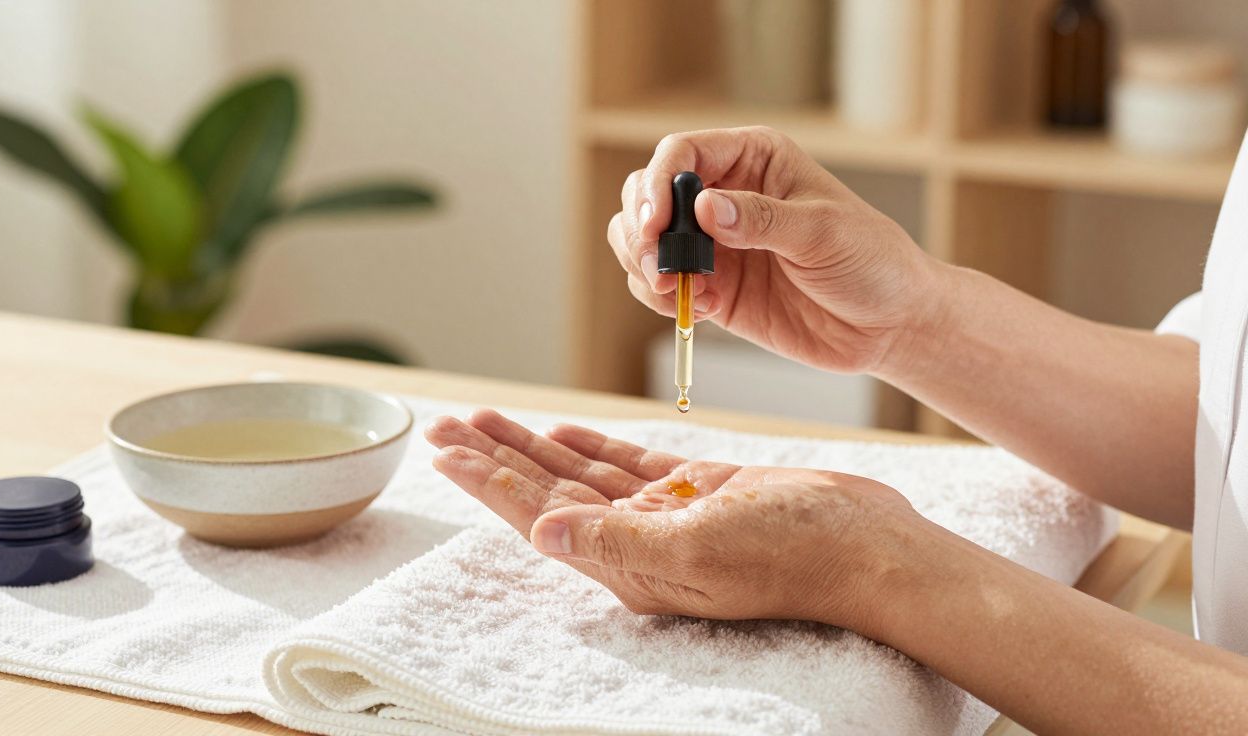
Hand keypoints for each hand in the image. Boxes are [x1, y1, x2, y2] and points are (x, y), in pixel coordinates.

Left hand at [425, 409, 924, 629]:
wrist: (871, 546)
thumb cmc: (798, 554)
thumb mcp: (701, 550)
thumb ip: (619, 542)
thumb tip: (542, 532)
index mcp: (631, 565)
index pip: (541, 516)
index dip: (491, 483)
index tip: (448, 451)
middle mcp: (640, 543)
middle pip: (548, 491)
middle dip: (494, 457)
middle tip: (445, 425)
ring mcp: (669, 516)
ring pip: (582, 474)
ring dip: (531, 446)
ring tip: (484, 421)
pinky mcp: (699, 491)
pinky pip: (629, 465)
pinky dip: (591, 445)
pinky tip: (559, 431)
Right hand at [611, 126, 944, 372]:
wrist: (889, 324)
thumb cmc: (871, 261)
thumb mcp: (822, 232)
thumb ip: (761, 219)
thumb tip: (705, 208)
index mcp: (754, 159)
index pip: (682, 153)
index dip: (657, 184)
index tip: (655, 225)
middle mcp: (725, 195)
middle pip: (647, 193)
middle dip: (640, 228)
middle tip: (658, 266)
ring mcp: (713, 244)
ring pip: (641, 240)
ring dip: (643, 266)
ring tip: (673, 290)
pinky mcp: (711, 288)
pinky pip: (659, 287)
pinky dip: (660, 300)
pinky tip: (697, 310)